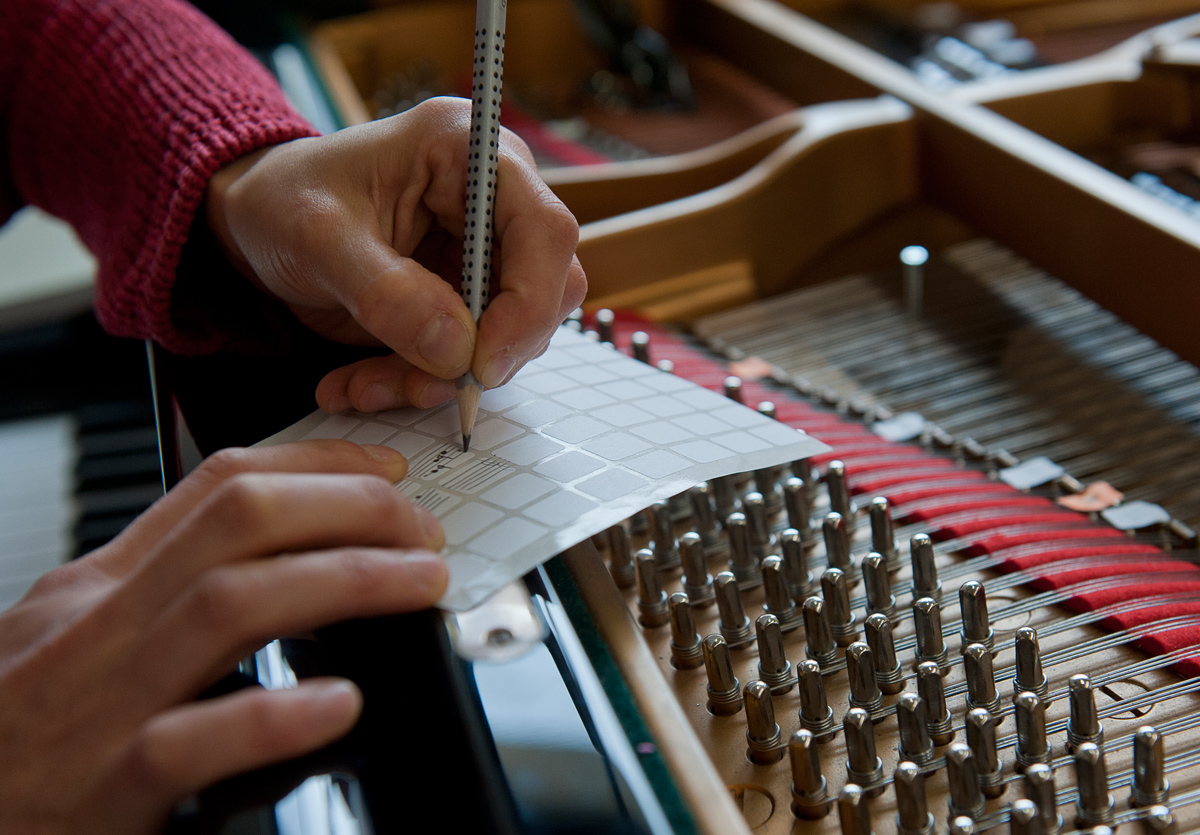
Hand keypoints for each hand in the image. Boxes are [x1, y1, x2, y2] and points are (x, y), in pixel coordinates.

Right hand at [0, 440, 445, 832]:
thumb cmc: (19, 736)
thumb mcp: (80, 642)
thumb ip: (166, 599)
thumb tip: (286, 563)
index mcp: (101, 588)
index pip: (217, 488)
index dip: (317, 465)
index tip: (387, 471)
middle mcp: (99, 627)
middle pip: (236, 526)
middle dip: (347, 509)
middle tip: (422, 528)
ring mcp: (97, 706)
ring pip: (228, 608)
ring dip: (342, 582)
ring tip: (419, 583)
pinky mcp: (100, 790)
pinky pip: (189, 742)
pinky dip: (273, 716)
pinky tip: (338, 703)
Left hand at [206, 96, 586, 412]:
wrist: (255, 222)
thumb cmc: (284, 202)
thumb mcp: (318, 240)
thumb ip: (387, 293)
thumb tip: (459, 349)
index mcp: (469, 151)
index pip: (545, 229)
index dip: (529, 301)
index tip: (482, 361)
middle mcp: (494, 200)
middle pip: (546, 289)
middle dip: (488, 350)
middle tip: (426, 384)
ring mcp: (484, 252)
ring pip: (512, 335)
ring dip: (442, 377)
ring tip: (364, 385)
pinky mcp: (467, 297)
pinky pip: (470, 356)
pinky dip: (420, 382)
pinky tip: (361, 383)